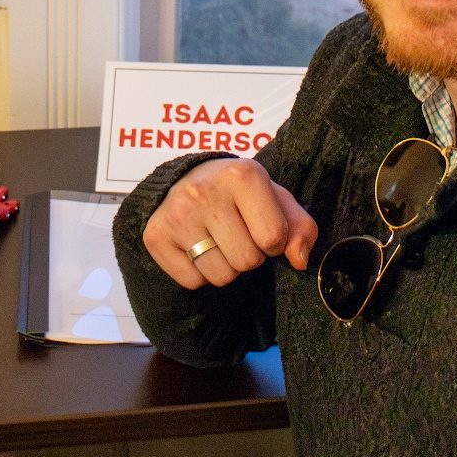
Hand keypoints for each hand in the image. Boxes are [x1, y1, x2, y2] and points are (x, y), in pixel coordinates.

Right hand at [142, 158, 317, 289]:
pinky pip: (192, 282)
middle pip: (247, 261)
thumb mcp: (277, 199)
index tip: (260, 225)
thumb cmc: (241, 193)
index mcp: (242, 174)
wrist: (188, 178)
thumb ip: (300, 228)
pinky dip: (200, 273)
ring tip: (217, 239)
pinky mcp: (155, 236)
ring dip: (226, 266)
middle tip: (237, 232)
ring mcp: (176, 215)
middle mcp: (204, 191)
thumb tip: (299, 261)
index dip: (273, 241)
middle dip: (249, 254)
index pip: (273, 239)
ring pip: (221, 276)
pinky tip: (196, 246)